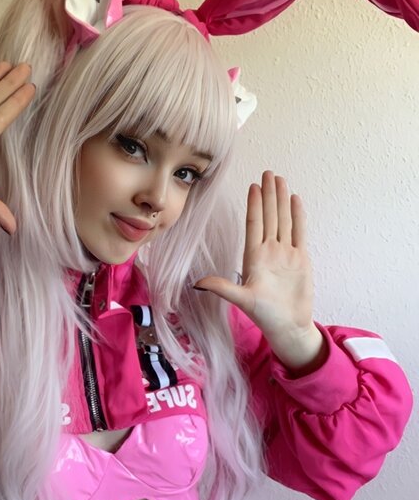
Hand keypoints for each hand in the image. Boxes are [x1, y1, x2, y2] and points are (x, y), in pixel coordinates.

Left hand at [194, 171, 325, 371]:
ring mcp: (285, 254)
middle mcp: (269, 251)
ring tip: (280, 180)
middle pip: (269, 217)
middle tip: (268, 173)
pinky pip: (299, 232)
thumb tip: (197, 283)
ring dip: (281, 200)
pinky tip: (295, 200)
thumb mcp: (241, 300)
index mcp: (254, 257)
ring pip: (283, 220)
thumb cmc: (265, 315)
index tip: (253, 186)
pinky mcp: (301, 259)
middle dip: (268, 195)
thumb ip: (222, 288)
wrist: (289, 326)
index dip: (253, 205)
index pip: (254, 225)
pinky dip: (298, 216)